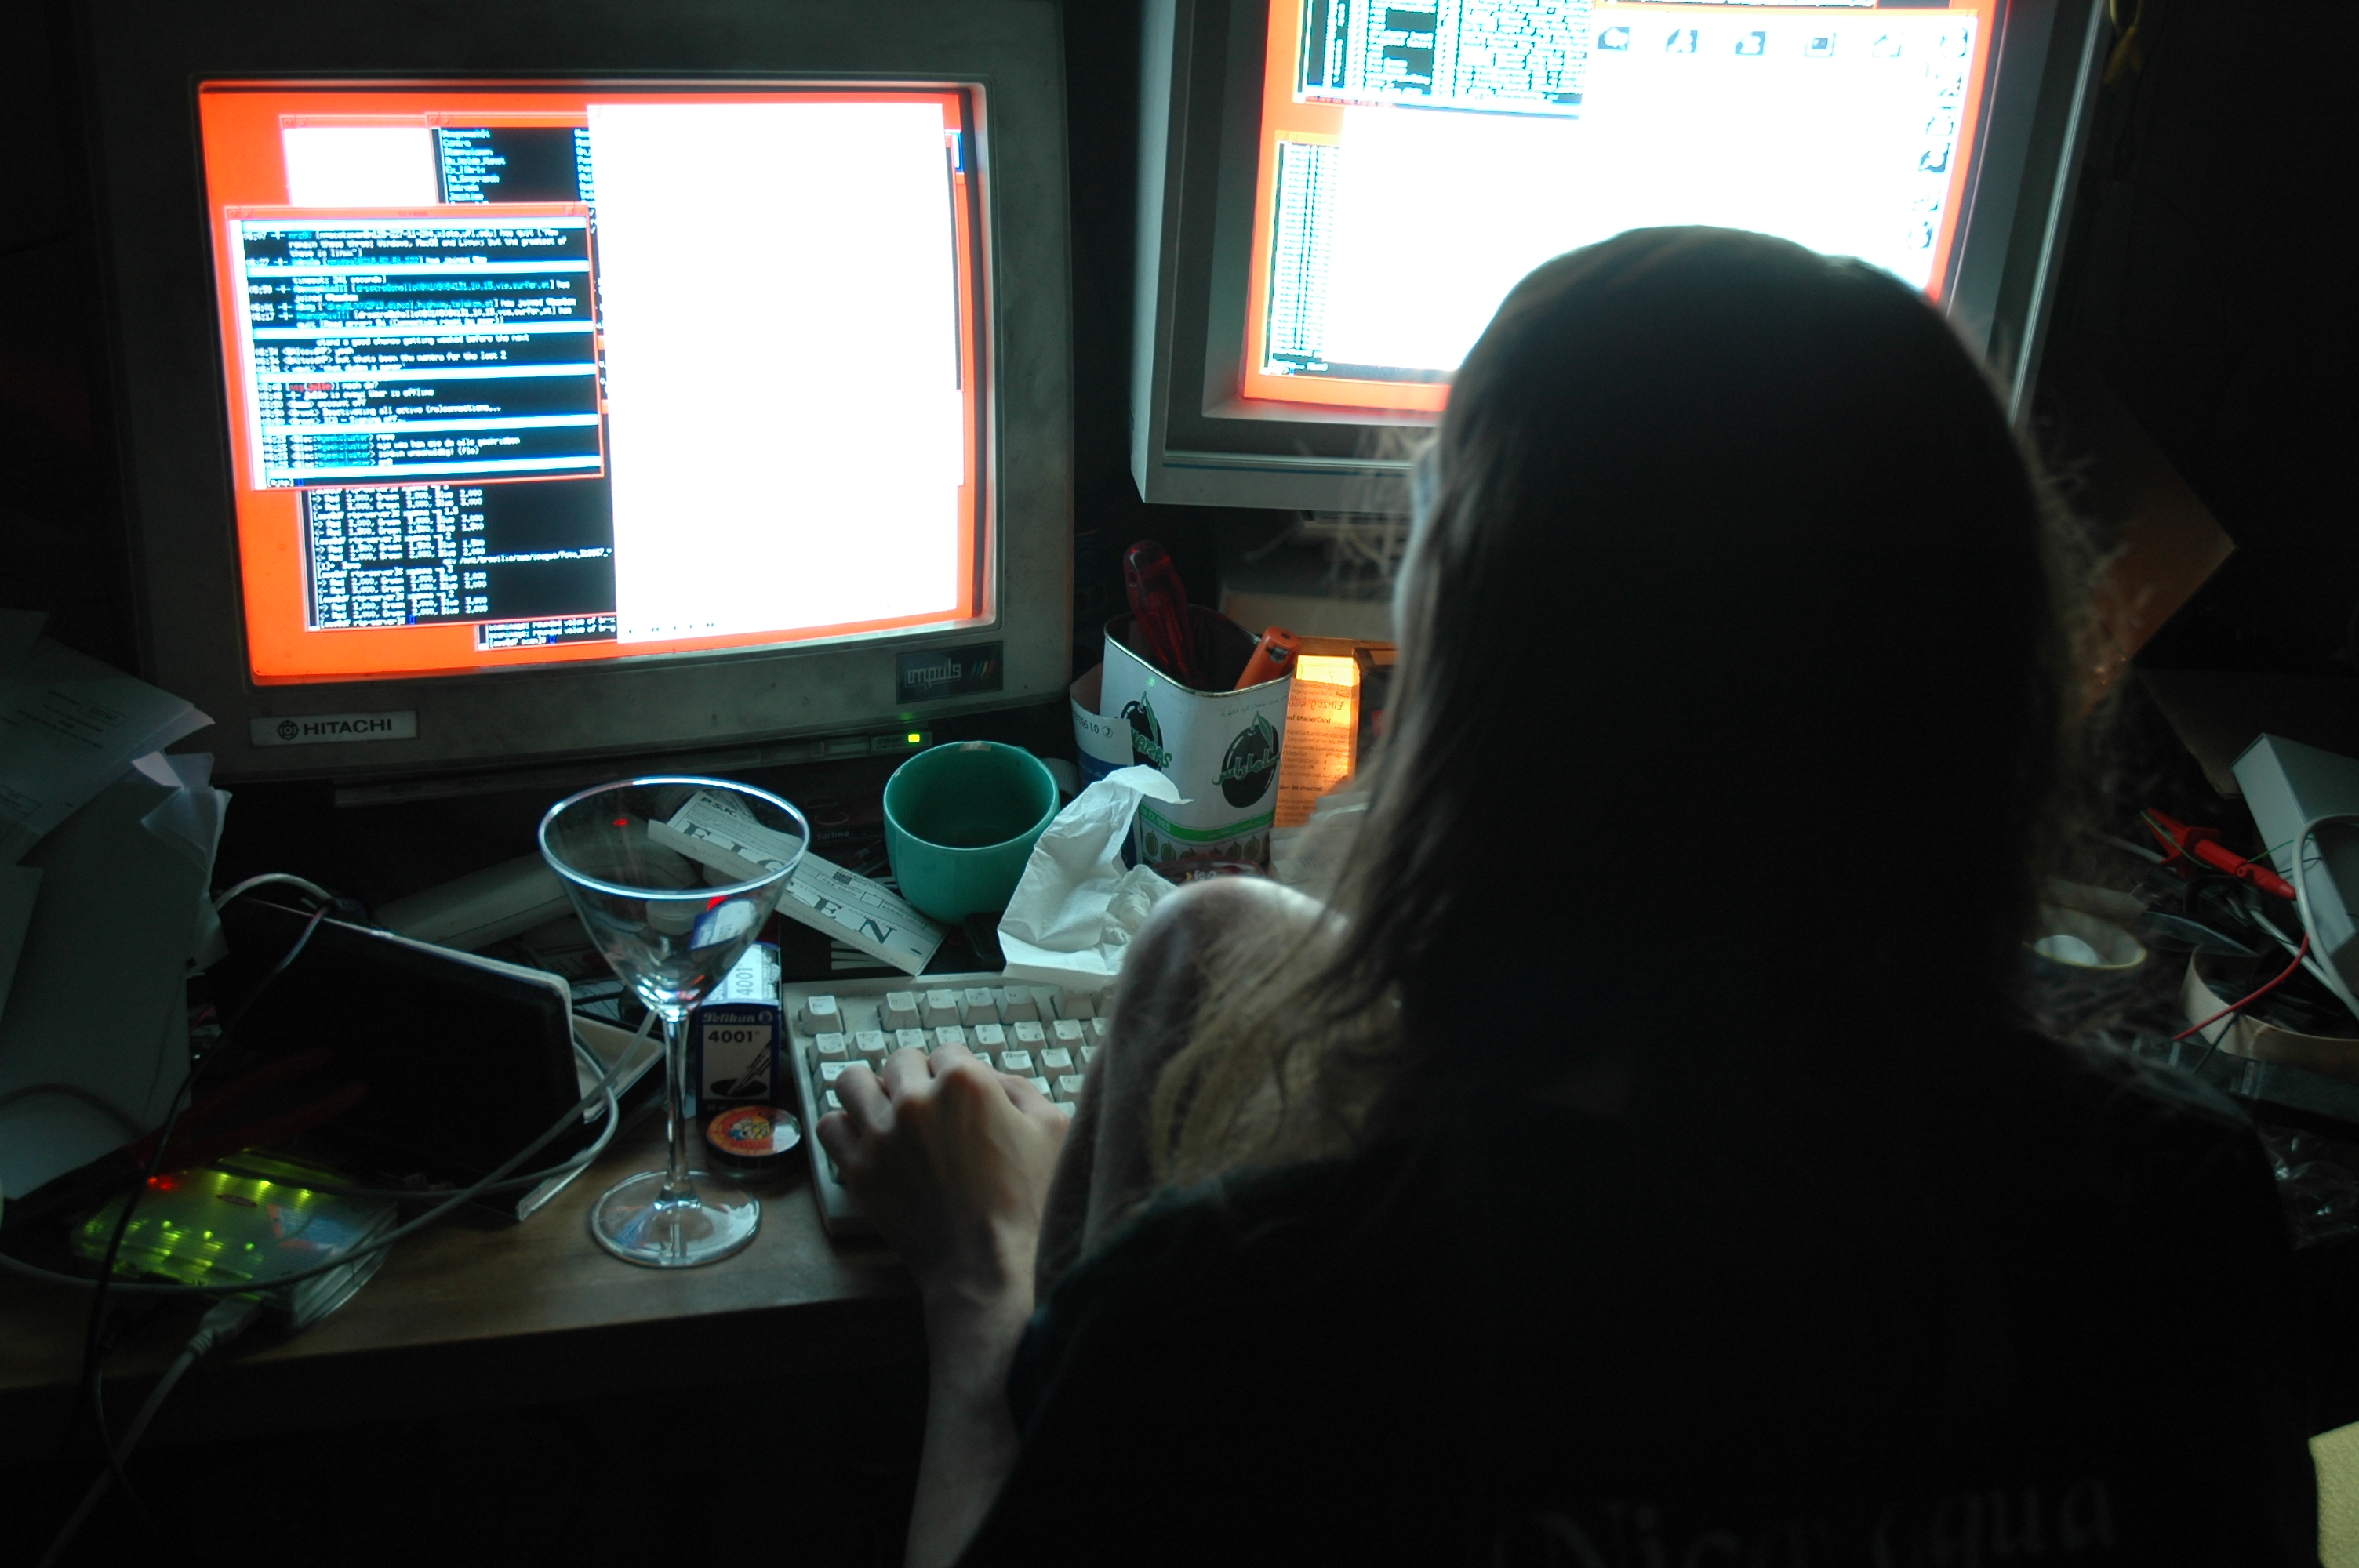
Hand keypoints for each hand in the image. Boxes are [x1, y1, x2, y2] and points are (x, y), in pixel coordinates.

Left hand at [818, 1043, 1068, 1311]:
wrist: (988, 1265)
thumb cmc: (1027, 1203)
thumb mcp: (1051, 1128)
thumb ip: (1019, 1087)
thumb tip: (988, 1076)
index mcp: (965, 1082)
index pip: (946, 1051)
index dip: (956, 1073)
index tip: (958, 1097)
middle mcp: (916, 1100)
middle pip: (899, 1061)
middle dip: (914, 1079)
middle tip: (927, 1107)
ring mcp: (881, 1134)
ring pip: (852, 1081)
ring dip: (870, 1091)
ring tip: (885, 1112)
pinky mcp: (859, 1169)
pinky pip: (829, 1126)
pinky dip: (844, 1127)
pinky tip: (865, 1140)